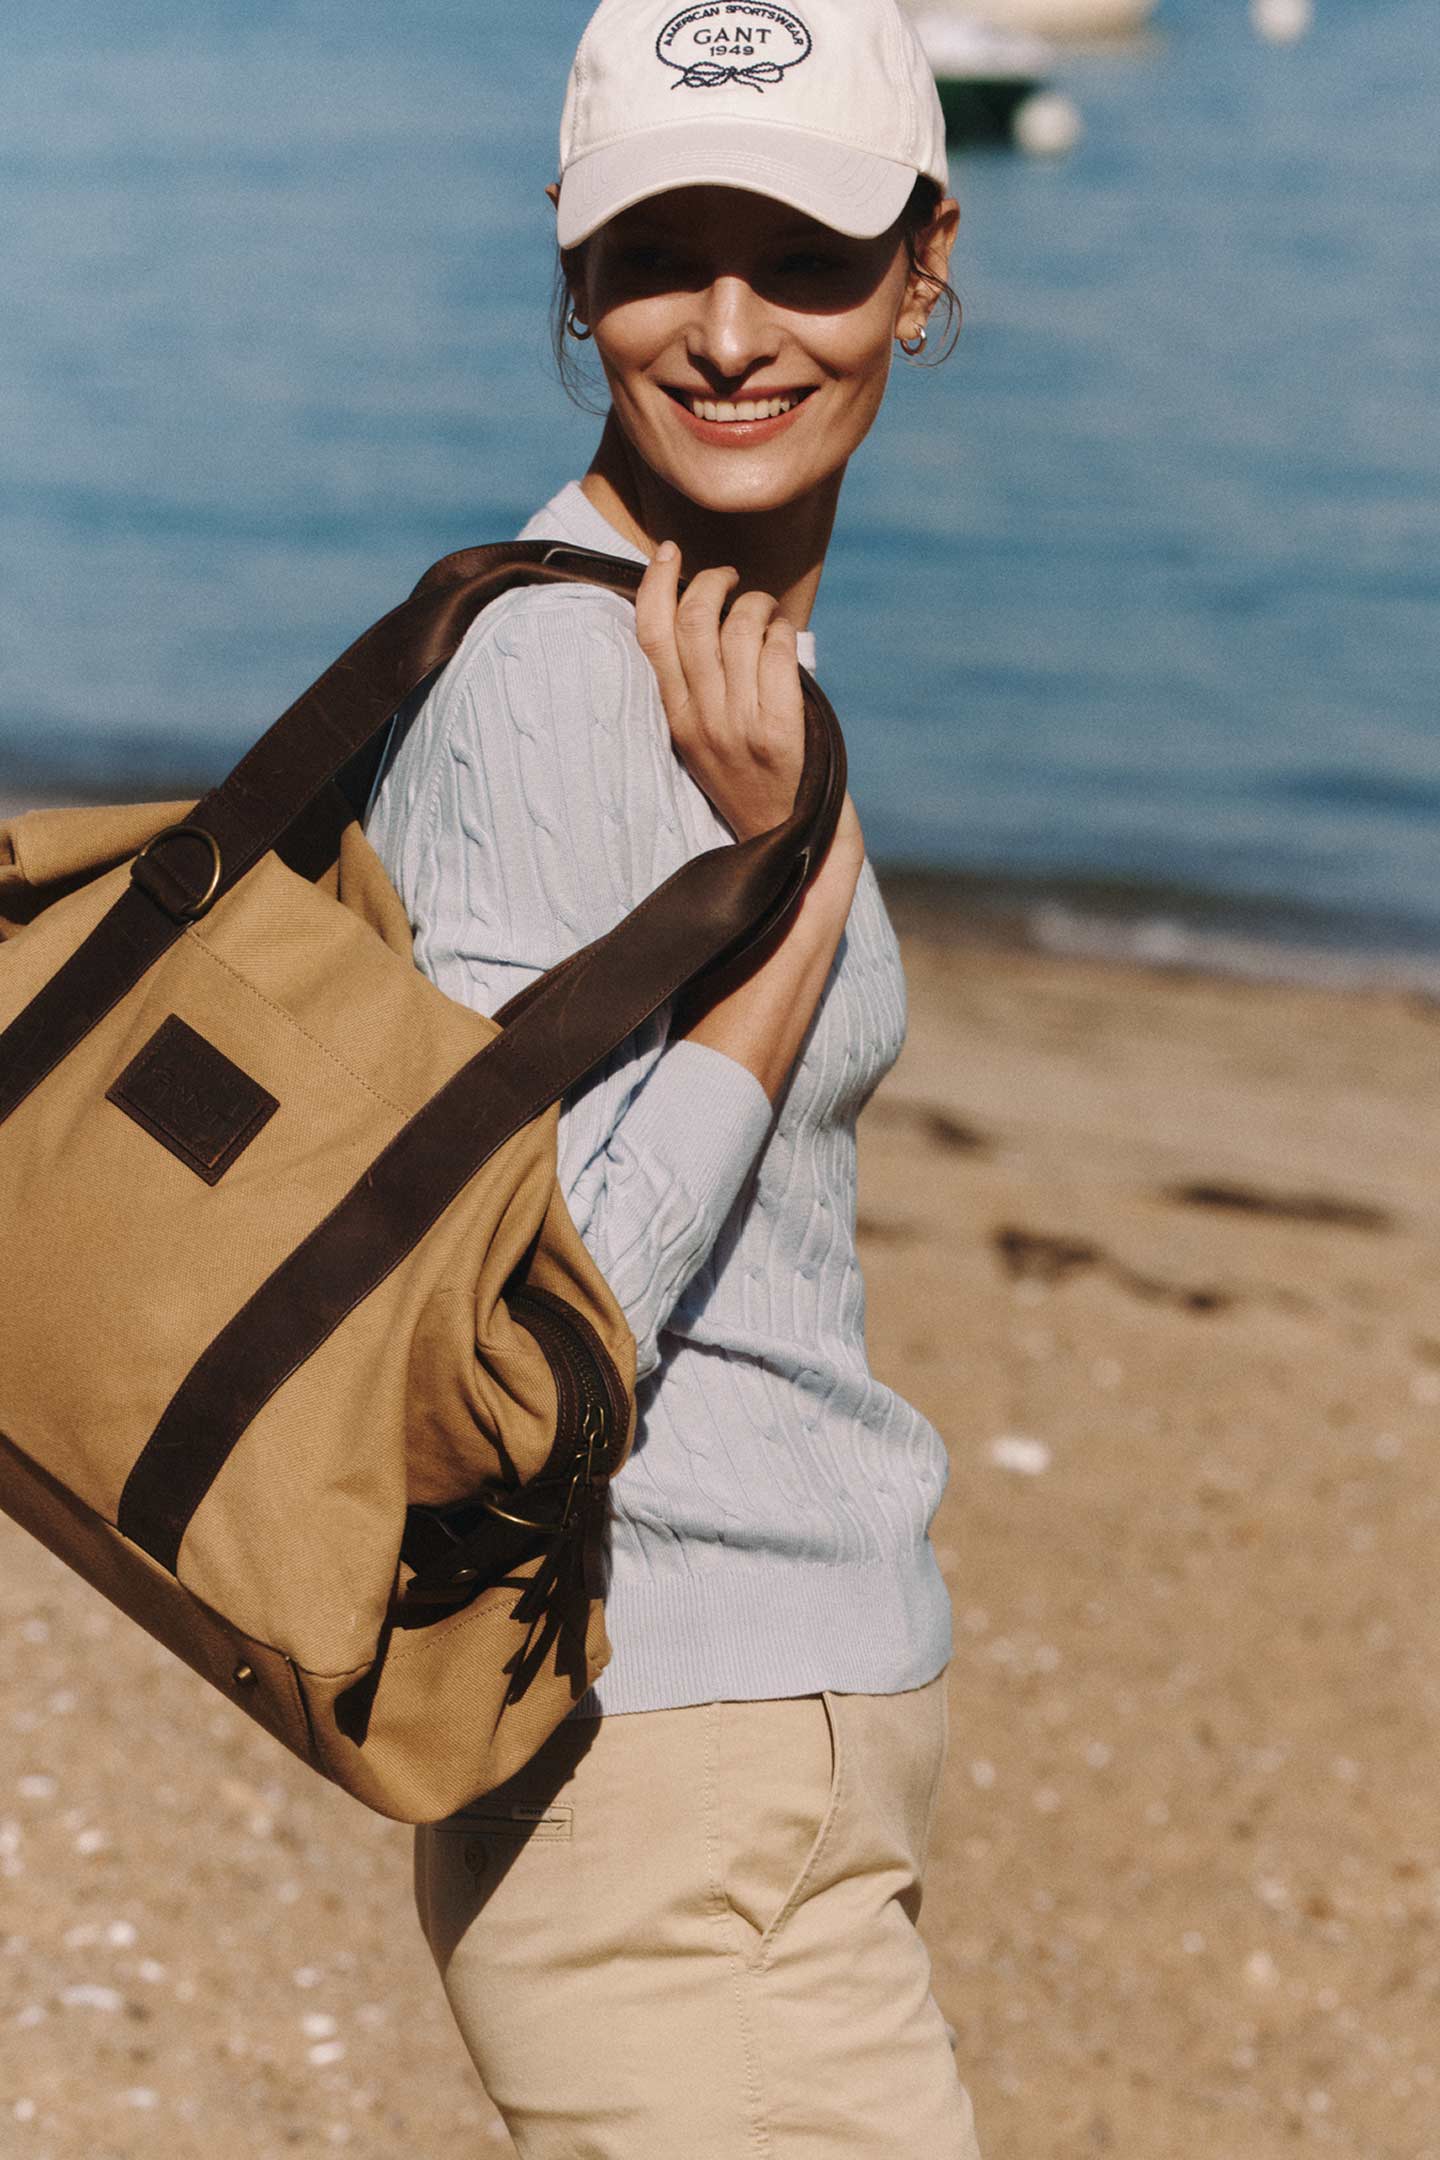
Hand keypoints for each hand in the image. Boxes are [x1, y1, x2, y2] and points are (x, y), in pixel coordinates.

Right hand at [635, 543, 804, 842]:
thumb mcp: (703, 738)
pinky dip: (783, 632)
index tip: (668, 552)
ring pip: (739, 630)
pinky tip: (785, 637)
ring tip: (766, 613)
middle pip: (693, 621)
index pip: (651, 635)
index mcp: (675, 718)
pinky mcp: (780, 733)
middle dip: (713, 582)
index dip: (655, 583)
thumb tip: (693, 612)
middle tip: (730, 579)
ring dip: (757, 604)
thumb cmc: (749, 776)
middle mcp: (702, 720)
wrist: (787, 838)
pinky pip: (778, 654)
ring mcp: (740, 727)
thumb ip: (694, 687)